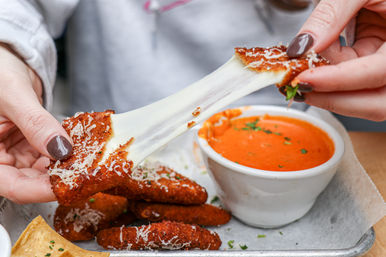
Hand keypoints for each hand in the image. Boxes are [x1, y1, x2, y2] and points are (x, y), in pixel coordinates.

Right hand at [0, 44, 71, 202]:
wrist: (4, 60)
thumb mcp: (13, 95)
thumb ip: (35, 123)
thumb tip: (61, 149)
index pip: (11, 185)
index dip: (40, 190)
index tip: (69, 185)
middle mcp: (0, 158)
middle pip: (29, 182)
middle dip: (59, 179)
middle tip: (86, 172)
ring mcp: (15, 153)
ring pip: (43, 171)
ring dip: (66, 167)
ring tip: (88, 160)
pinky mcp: (30, 145)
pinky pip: (50, 155)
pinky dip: (66, 153)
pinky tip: (81, 149)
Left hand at [286, 0, 385, 120]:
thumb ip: (331, 15)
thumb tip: (303, 46)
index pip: (379, 72)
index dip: (340, 80)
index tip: (306, 79)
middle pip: (375, 101)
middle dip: (333, 99)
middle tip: (299, 87)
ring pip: (363, 98)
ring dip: (330, 91)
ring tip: (304, 72)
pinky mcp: (374, 67)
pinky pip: (353, 83)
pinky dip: (330, 77)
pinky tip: (316, 63)